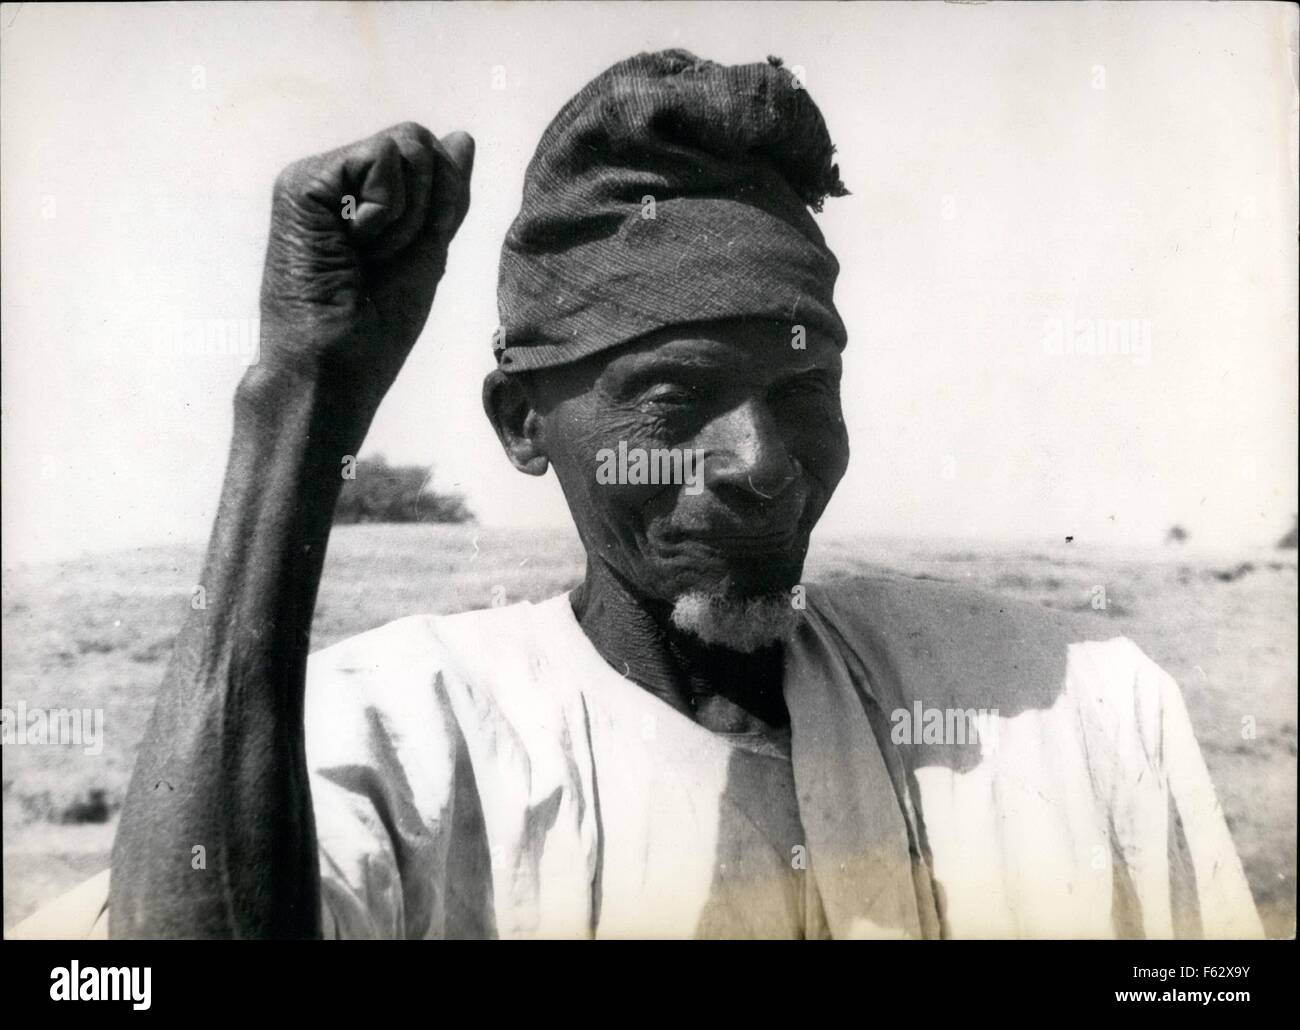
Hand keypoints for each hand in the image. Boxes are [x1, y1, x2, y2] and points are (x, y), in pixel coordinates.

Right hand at [255, 122, 473, 410]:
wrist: (336, 364)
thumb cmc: (377, 325)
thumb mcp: (428, 250)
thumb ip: (445, 195)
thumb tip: (462, 137)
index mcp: (366, 197)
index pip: (431, 158)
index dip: (444, 202)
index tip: (412, 254)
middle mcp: (339, 180)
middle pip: (420, 142)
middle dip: (429, 206)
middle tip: (387, 256)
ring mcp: (317, 177)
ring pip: (407, 145)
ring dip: (407, 213)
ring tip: (367, 253)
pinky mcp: (302, 181)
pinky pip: (381, 156)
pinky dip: (386, 209)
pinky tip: (352, 242)